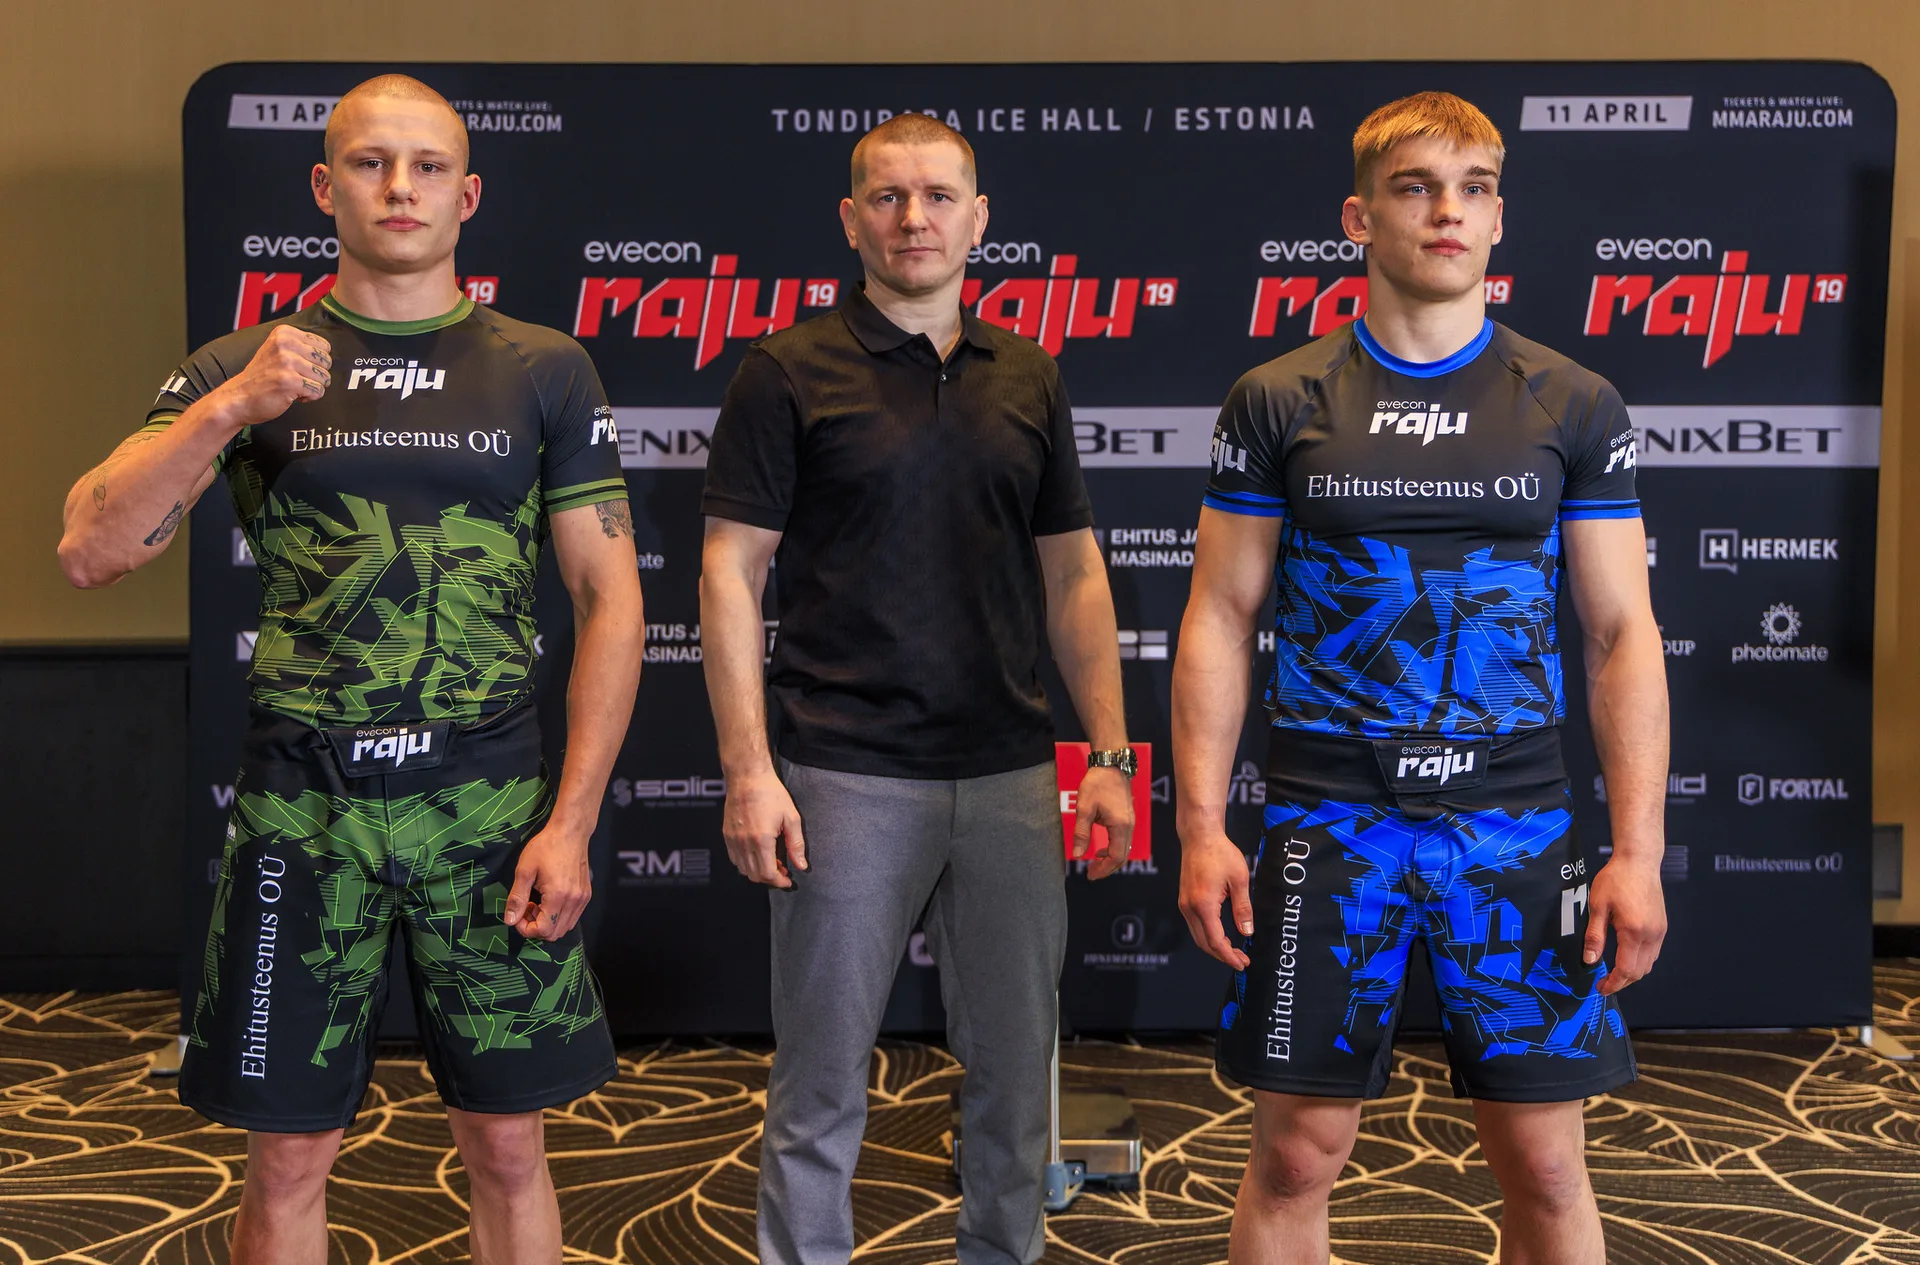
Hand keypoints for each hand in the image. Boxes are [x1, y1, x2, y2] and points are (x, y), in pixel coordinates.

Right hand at [217, 325, 331, 424]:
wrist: (238, 398)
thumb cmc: (260, 378)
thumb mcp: (276, 351)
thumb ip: (299, 347)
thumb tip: (328, 352)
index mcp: (284, 333)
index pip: (324, 346)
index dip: (316, 361)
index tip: (301, 367)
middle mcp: (285, 344)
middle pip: (326, 361)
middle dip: (317, 374)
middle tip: (299, 379)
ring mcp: (287, 362)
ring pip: (324, 377)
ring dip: (312, 387)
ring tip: (294, 387)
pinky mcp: (289, 381)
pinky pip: (318, 391)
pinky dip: (310, 397)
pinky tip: (294, 396)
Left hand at [503, 825, 592, 940]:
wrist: (571, 832)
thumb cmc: (546, 846)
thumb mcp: (524, 870)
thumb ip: (517, 898)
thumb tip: (509, 920)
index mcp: (558, 896)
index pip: (543, 930)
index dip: (526, 929)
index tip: (517, 915)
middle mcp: (574, 901)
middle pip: (554, 934)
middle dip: (535, 927)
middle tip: (525, 909)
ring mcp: (582, 899)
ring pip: (564, 928)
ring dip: (547, 923)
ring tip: (536, 904)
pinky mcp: (586, 895)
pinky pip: (572, 918)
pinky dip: (558, 917)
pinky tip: (549, 901)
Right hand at [722, 768, 805, 888]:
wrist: (748, 777)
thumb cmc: (771, 793)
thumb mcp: (791, 818)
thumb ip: (796, 845)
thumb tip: (801, 865)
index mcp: (761, 840)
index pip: (768, 874)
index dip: (779, 882)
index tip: (788, 880)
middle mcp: (744, 843)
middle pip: (755, 875)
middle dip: (770, 878)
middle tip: (782, 871)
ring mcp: (733, 840)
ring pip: (743, 870)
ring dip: (758, 871)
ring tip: (771, 861)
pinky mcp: (726, 835)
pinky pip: (734, 859)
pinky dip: (746, 863)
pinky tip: (757, 854)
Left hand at [1074, 766, 1134, 879]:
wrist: (1111, 765)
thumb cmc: (1097, 784)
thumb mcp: (1084, 809)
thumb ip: (1081, 833)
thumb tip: (1077, 855)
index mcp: (1120, 826)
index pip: (1116, 857)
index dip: (1104, 869)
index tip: (1090, 874)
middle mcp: (1129, 826)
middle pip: (1123, 856)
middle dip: (1107, 867)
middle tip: (1090, 872)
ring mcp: (1130, 822)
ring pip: (1124, 849)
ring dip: (1110, 859)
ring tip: (1094, 862)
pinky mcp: (1127, 817)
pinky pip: (1123, 840)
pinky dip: (1113, 849)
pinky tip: (1100, 848)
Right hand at [1177, 829, 1251, 968]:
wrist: (1200, 837)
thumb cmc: (1220, 853)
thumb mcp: (1239, 880)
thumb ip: (1243, 908)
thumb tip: (1247, 932)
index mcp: (1203, 904)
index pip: (1215, 941)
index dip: (1229, 956)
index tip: (1242, 963)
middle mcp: (1189, 908)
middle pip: (1204, 943)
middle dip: (1222, 955)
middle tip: (1241, 960)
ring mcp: (1184, 904)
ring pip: (1198, 936)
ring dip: (1215, 947)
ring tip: (1234, 951)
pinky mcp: (1184, 900)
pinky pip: (1195, 926)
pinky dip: (1208, 936)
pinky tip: (1222, 936)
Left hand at [1584, 855, 1666, 995]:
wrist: (1638, 862)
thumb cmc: (1616, 880)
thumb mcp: (1598, 906)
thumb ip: (1594, 936)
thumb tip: (1589, 961)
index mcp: (1634, 932)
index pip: (1626, 970)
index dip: (1613, 983)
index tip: (1601, 988)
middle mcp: (1651, 935)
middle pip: (1639, 972)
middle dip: (1622, 982)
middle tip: (1604, 983)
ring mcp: (1660, 931)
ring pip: (1648, 964)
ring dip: (1632, 973)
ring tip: (1613, 972)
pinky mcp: (1662, 926)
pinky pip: (1653, 953)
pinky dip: (1640, 961)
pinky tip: (1626, 956)